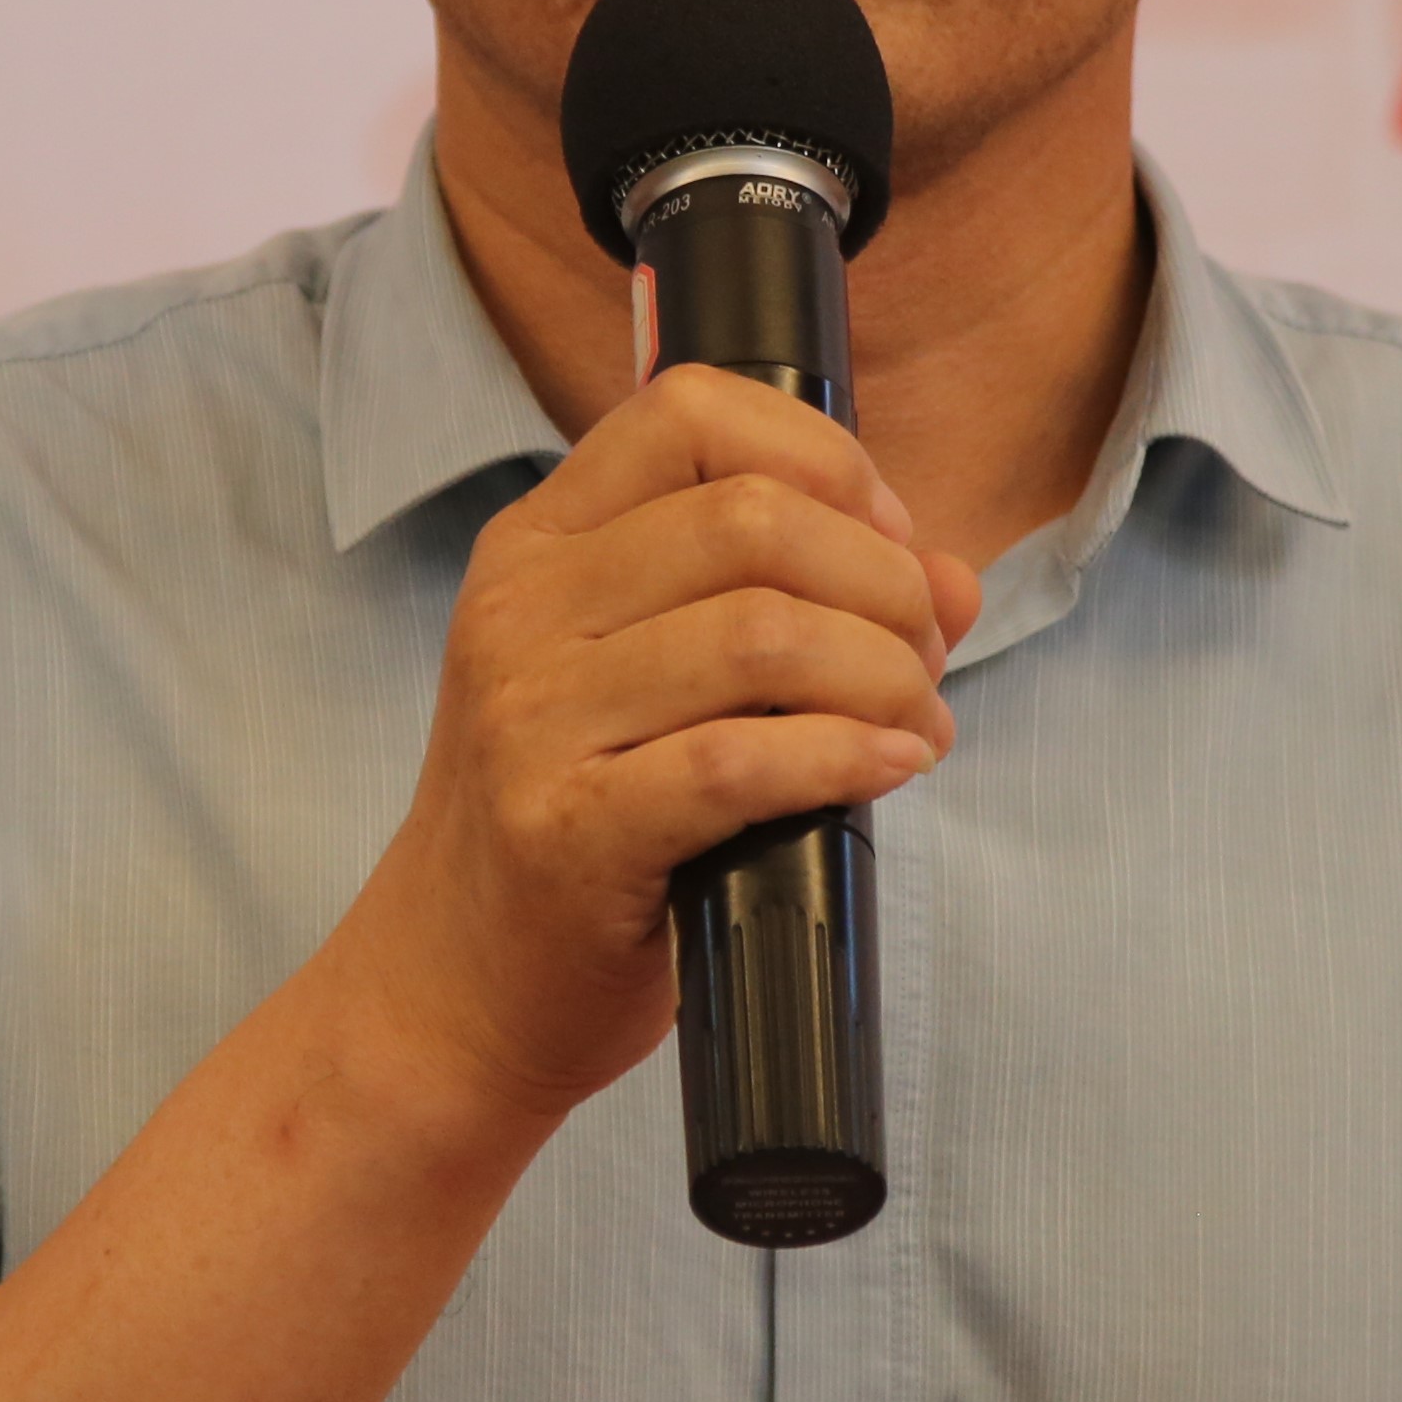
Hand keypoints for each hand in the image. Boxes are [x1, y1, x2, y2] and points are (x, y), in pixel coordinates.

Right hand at [341, 367, 981, 1134]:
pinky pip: (737, 764)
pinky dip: (844, 756)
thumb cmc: (571, 824)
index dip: (823, 457)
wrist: (446, 989)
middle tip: (922, 653)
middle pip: (752, 520)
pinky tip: (888, 767)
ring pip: (760, 634)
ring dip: (882, 673)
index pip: (688, 411)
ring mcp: (533, 720)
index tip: (887, 538)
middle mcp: (521, 610)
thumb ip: (791, 606)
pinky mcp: (567, 831)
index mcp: (538, 544)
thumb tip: (954, 579)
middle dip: (881, 580)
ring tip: (914, 720)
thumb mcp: (650, 685)